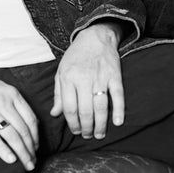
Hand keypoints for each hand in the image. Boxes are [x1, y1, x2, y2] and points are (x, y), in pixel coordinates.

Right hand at [0, 60, 38, 170]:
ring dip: (22, 152)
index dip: (36, 136)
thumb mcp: (1, 87)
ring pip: (11, 136)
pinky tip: (10, 159)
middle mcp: (3, 102)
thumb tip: (30, 122)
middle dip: (30, 148)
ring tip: (26, 164)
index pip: (30, 119)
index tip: (36, 147)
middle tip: (33, 161)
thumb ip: (15, 102)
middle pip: (23, 130)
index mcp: (12, 93)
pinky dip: (3, 150)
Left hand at [51, 22, 124, 139]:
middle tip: (88, 136)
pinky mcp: (114, 75)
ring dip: (100, 124)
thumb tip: (55, 114)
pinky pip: (117, 95)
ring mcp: (100, 77)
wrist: (95, 36)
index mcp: (68, 78)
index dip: (72, 123)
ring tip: (99, 134)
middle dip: (86, 127)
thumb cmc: (76, 56)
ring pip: (100, 106)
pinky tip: (118, 122)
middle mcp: (83, 78)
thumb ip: (58, 94)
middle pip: (85, 110)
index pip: (69, 107)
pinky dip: (118, 109)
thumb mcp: (61, 72)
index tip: (76, 131)